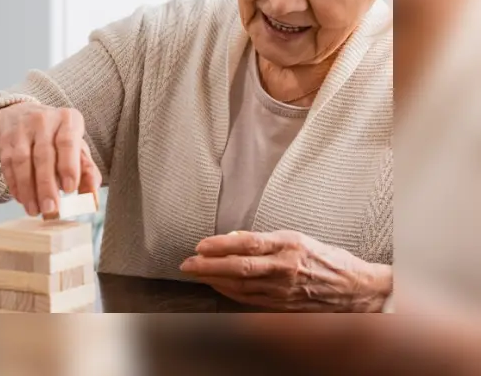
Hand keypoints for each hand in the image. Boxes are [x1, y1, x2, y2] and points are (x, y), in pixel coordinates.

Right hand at [0, 103, 101, 215]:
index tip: (70, 190)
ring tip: (34, 210)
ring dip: (28, 189)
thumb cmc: (59, 139)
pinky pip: (8, 164)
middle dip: (46, 185)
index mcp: (67, 119)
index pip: (67, 142)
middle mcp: (43, 120)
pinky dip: (14, 184)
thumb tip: (92, 199)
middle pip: (43, 155)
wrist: (25, 117)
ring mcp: (22, 129)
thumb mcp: (78, 149)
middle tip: (50, 209)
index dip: (68, 166)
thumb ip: (88, 172)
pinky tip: (22, 199)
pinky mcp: (6, 140)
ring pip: (22, 161)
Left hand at [179, 230, 391, 311]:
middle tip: (188, 264)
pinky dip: (230, 293)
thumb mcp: (299, 239)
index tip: (200, 245)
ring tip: (197, 274)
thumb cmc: (328, 259)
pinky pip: (251, 300)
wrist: (357, 289)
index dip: (220, 244)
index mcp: (289, 245)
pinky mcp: (283, 305)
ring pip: (241, 286)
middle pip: (239, 267)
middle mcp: (285, 267)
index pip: (247, 243)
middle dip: (208, 266)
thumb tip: (234, 238)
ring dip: (214, 280)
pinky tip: (218, 287)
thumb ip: (266, 240)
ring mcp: (284, 289)